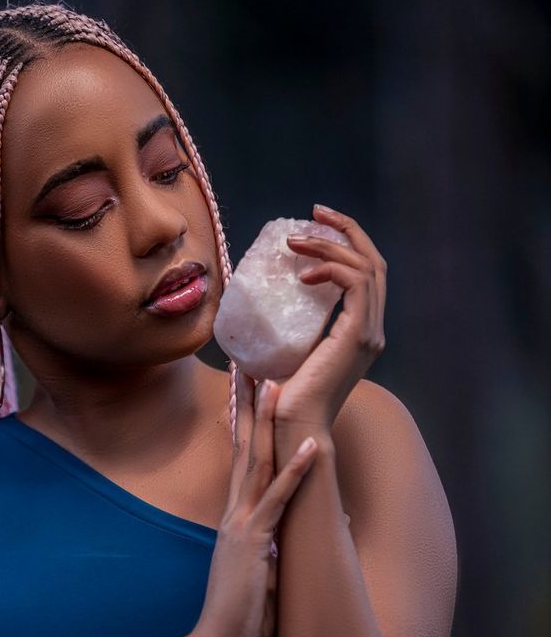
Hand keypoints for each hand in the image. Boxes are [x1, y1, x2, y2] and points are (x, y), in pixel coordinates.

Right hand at [192, 370, 318, 636]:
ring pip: (257, 461)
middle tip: (248, 361)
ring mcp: (242, 524)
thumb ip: (283, 541)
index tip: (246, 386)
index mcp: (238, 517)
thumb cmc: (241, 616)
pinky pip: (279, 500)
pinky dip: (298, 471)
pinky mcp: (253, 542)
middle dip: (247, 403)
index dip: (244, 420)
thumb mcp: (266, 570)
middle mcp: (236, 512)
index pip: (242, 458)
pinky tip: (315, 445)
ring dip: (268, 420)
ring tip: (276, 380)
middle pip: (244, 446)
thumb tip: (318, 521)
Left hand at [273, 202, 387, 439]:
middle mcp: (372, 330)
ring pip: (365, 267)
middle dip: (346, 230)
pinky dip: (331, 269)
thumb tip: (261, 300)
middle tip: (315, 212)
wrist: (293, 425)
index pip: (366, 274)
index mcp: (360, 331)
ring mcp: (369, 333)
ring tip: (295, 241)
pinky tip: (302, 274)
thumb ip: (289, 325)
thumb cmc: (283, 397)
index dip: (346, 243)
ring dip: (330, 245)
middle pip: (374, 262)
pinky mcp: (358, 335)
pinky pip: (354, 283)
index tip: (316, 225)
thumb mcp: (289, 350)